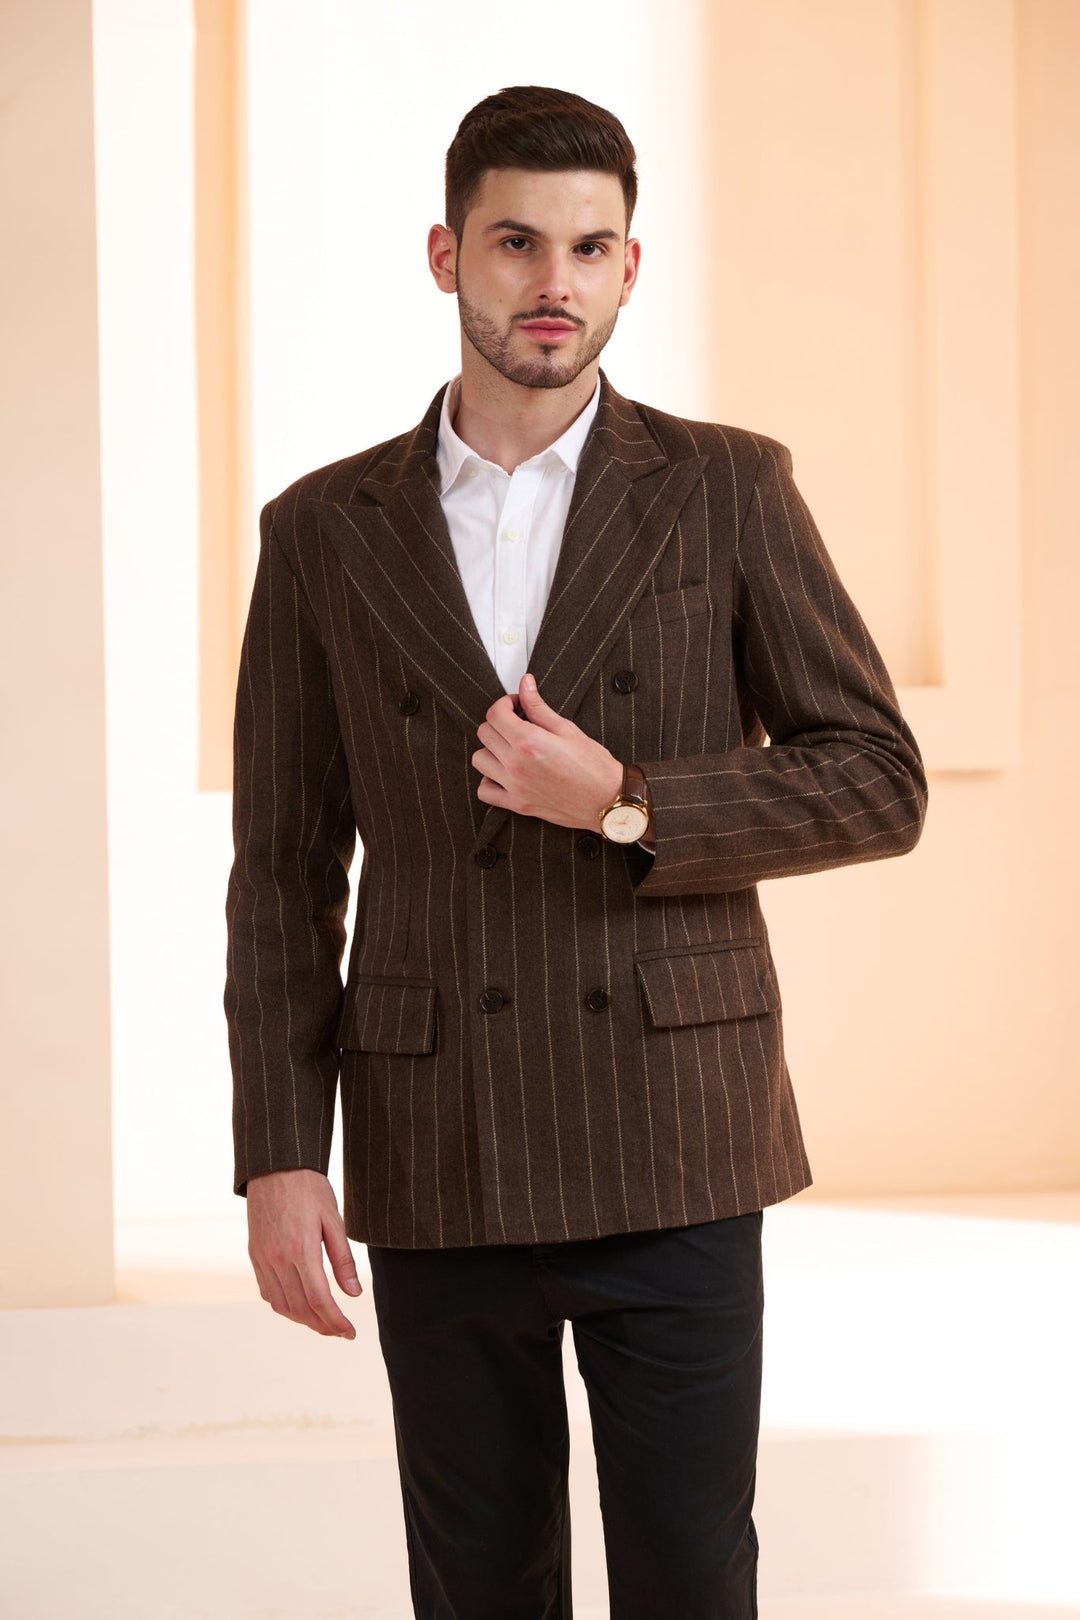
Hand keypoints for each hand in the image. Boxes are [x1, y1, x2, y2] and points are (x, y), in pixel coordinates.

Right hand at [246, 1167, 360, 1338]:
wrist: (276, 1166)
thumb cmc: (309, 1188)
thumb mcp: (334, 1220)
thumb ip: (343, 1260)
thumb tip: (354, 1294)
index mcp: (301, 1249)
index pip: (320, 1300)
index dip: (336, 1322)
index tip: (350, 1332)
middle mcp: (278, 1258)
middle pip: (300, 1309)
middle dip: (322, 1326)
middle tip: (340, 1330)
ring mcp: (263, 1258)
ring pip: (282, 1305)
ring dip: (303, 1320)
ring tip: (323, 1322)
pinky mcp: (255, 1255)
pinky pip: (268, 1292)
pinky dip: (285, 1306)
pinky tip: (300, 1304)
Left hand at [473, 673, 623, 829]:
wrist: (607, 801)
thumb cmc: (594, 766)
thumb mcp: (567, 729)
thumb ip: (539, 707)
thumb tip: (525, 684)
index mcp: (529, 742)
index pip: (495, 714)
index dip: (504, 703)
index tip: (516, 705)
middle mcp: (516, 764)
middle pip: (485, 733)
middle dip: (498, 723)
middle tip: (517, 723)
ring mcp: (514, 786)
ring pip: (479, 760)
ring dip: (491, 749)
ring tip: (511, 748)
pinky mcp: (517, 804)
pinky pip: (485, 791)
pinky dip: (489, 780)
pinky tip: (504, 773)